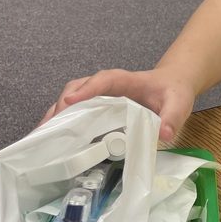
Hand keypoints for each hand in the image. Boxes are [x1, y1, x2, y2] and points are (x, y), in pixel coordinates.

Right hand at [40, 67, 195, 142]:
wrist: (171, 85)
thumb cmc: (173, 91)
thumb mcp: (179, 103)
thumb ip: (172, 117)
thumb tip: (163, 134)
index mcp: (124, 80)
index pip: (102, 80)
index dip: (85, 90)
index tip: (70, 102)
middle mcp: (106, 85)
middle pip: (76, 89)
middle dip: (61, 107)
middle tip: (47, 129)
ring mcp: (98, 96)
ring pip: (70, 100)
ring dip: (55, 116)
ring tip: (41, 138)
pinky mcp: (96, 107)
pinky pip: (74, 112)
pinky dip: (61, 124)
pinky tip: (52, 141)